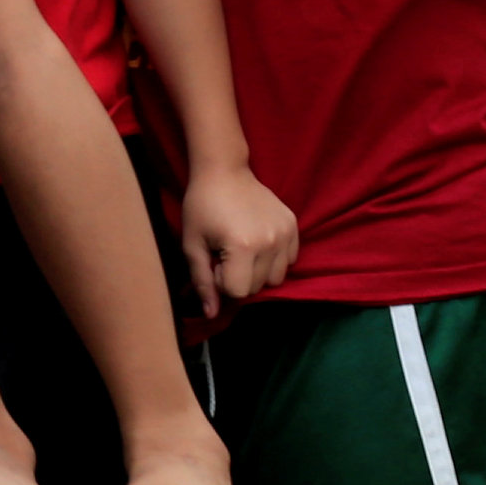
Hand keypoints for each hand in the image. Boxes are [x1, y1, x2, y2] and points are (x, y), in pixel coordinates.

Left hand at [177, 161, 299, 315]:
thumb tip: (211, 314)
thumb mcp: (191, 243)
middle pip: (257, 287)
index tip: (213, 260)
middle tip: (224, 252)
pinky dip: (273, 258)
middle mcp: (270, 242)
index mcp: (242, 246)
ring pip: (276, 278)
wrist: (223, 170)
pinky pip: (289, 261)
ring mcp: (285, 234)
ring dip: (257, 271)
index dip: (221, 281)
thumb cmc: (201, 206)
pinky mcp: (293, 226)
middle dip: (238, 277)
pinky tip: (257, 240)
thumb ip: (201, 281)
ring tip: (241, 248)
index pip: (237, 292)